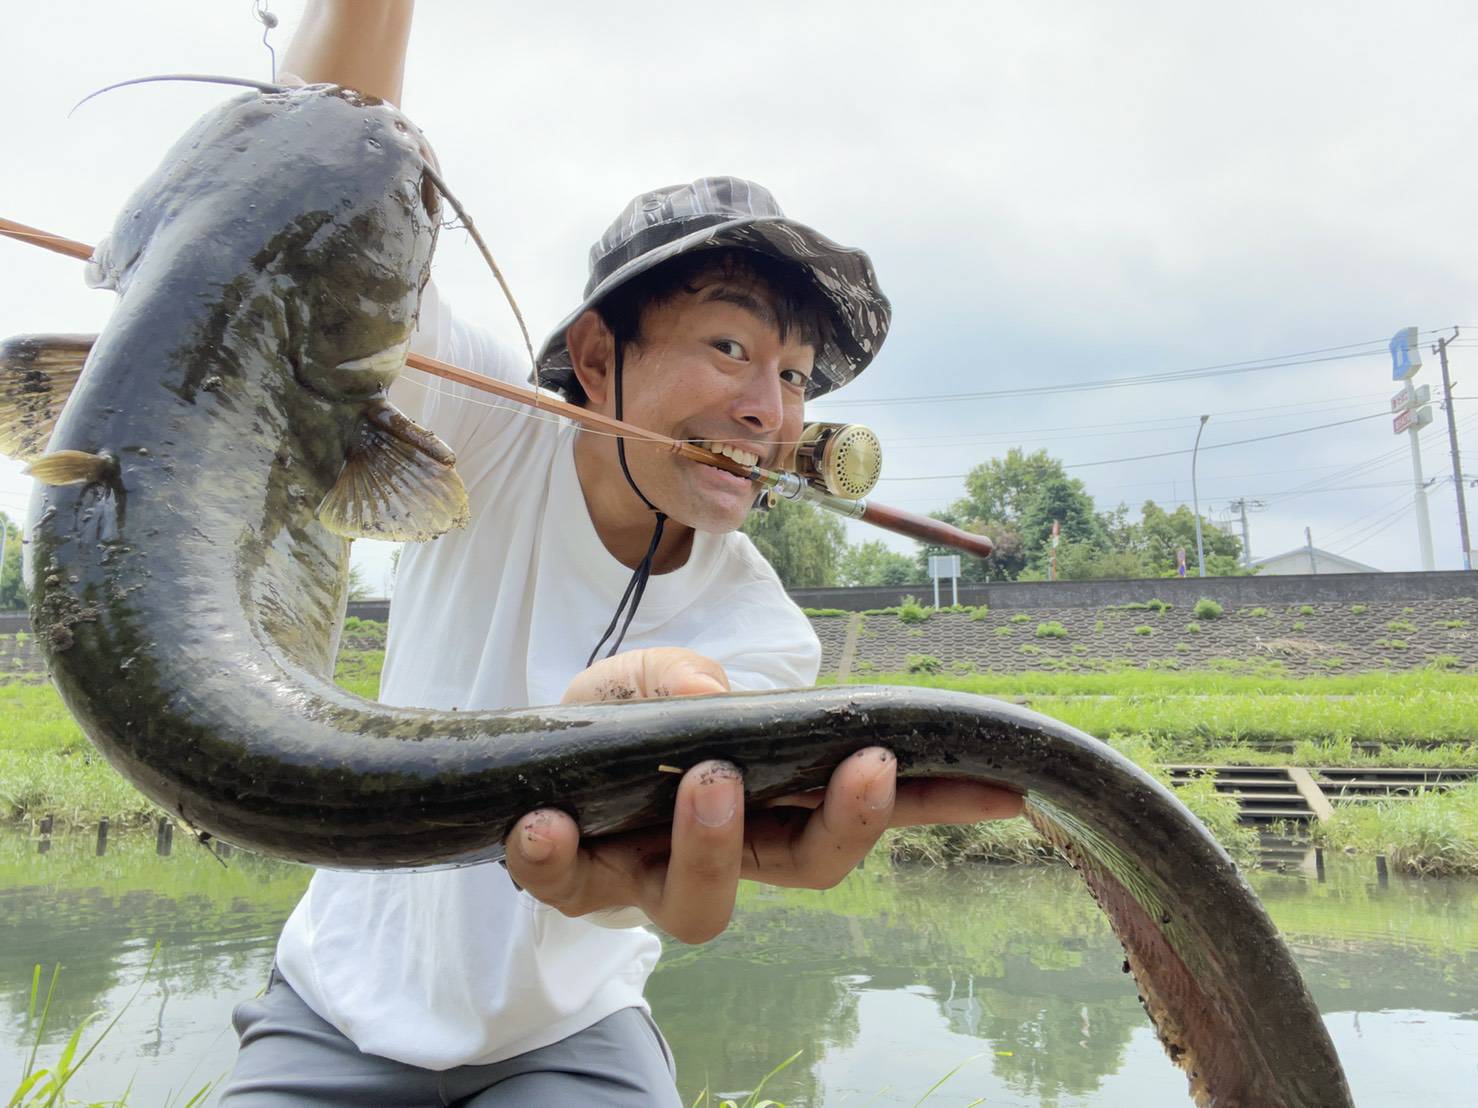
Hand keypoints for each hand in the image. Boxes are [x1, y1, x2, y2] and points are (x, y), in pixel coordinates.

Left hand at [504, 647, 1022, 942]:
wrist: (526, 765)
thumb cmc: (613, 724)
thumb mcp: (644, 675)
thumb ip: (676, 674)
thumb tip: (714, 695)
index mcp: (768, 800)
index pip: (861, 804)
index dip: (935, 802)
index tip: (1002, 782)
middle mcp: (725, 851)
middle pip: (807, 867)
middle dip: (846, 824)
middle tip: (866, 770)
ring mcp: (652, 878)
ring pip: (703, 905)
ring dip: (715, 843)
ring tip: (710, 781)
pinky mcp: (574, 886)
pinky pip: (566, 888)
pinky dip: (554, 858)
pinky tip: (543, 822)